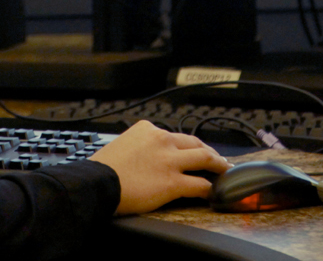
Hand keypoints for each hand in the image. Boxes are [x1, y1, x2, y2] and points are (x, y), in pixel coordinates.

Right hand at [90, 120, 231, 214]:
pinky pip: (199, 184)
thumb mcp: (121, 145)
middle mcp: (161, 139)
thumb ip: (138, 146)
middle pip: (194, 142)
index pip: (173, 135)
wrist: (97, 183)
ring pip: (204, 157)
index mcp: (147, 129)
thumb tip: (144, 156)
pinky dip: (209, 188)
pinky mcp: (173, 182)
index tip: (190, 151)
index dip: (186, 145)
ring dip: (218, 164)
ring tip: (225, 170)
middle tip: (217, 159)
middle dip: (209, 151)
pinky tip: (212, 193)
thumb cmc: (103, 168)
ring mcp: (169, 160)